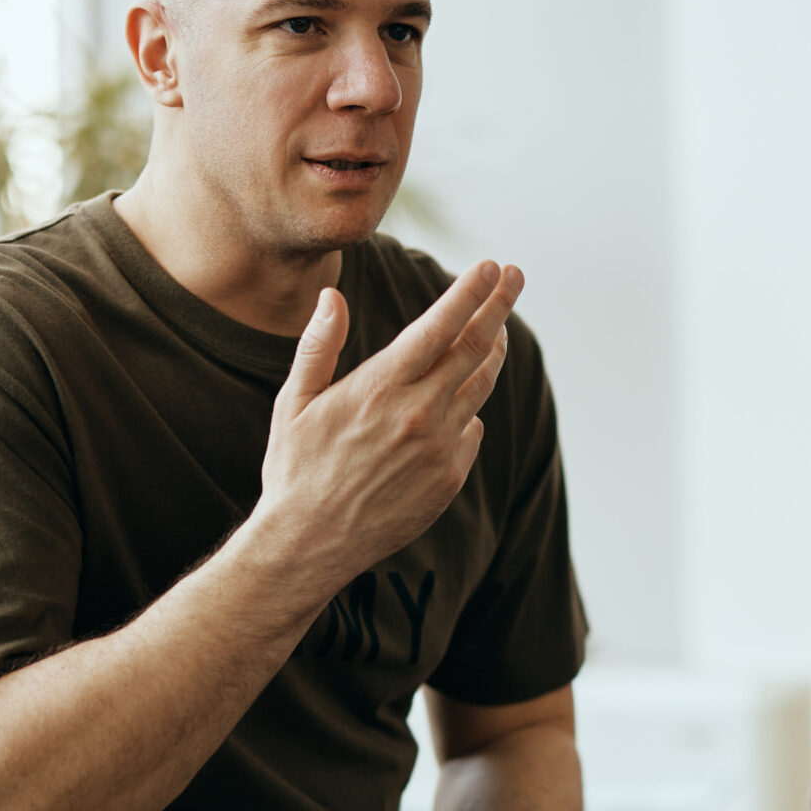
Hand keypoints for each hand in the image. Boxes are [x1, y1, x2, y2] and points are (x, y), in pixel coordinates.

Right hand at [253, 260, 523, 596]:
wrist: (310, 544)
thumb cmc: (295, 469)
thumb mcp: (294, 402)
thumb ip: (318, 345)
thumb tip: (332, 296)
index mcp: (379, 387)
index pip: (438, 326)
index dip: (469, 292)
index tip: (490, 266)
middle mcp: (418, 414)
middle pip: (474, 347)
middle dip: (499, 305)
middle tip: (515, 276)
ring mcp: (439, 448)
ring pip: (480, 386)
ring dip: (493, 351)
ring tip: (498, 328)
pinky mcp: (449, 478)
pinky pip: (472, 429)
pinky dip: (469, 408)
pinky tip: (459, 400)